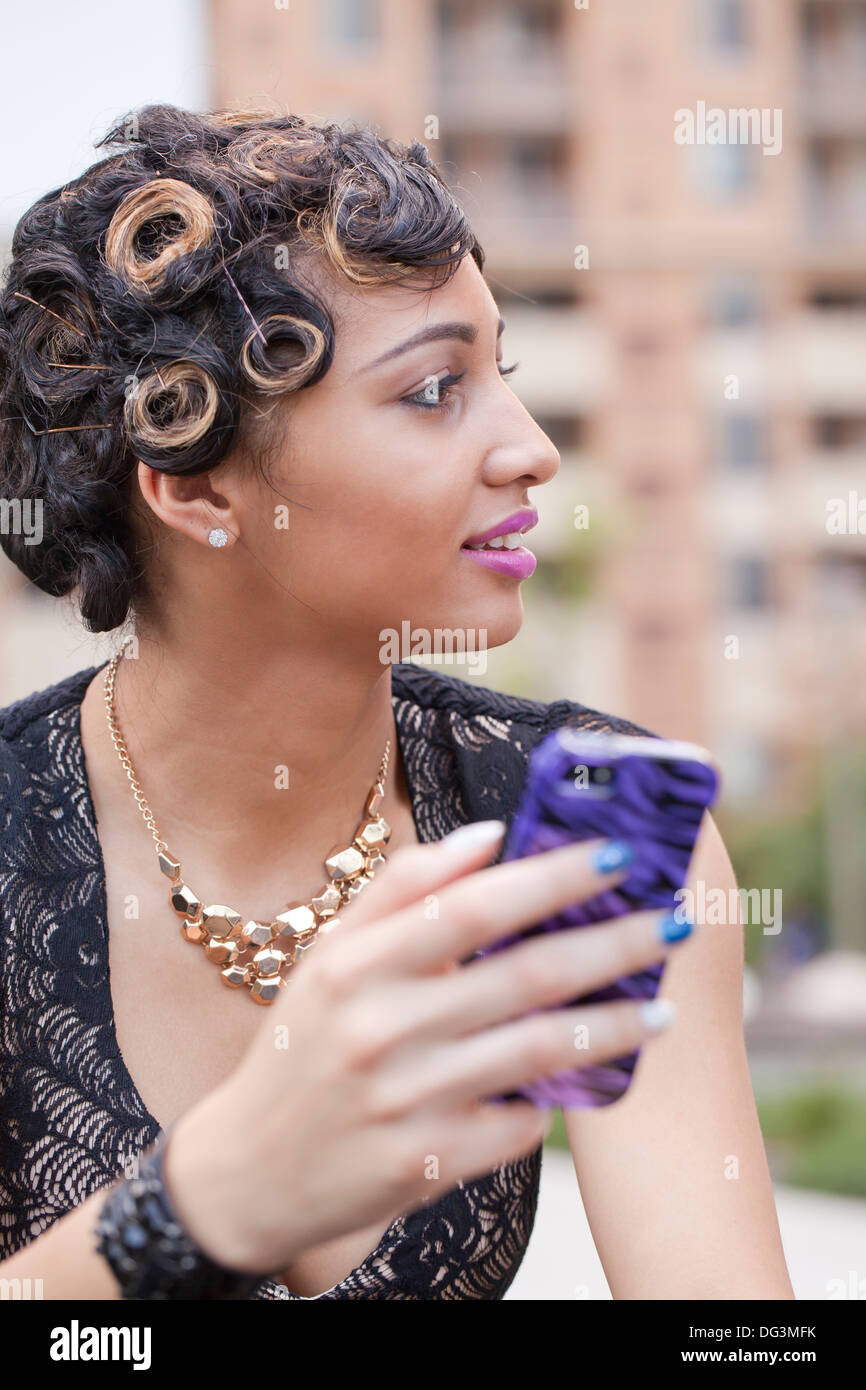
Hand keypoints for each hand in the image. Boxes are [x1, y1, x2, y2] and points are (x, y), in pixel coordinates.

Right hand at [164, 823, 691, 1273]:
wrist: (251, 1170)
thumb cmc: (304, 1046)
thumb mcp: (331, 956)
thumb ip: (404, 889)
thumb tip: (491, 836)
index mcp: (355, 965)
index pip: (474, 907)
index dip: (553, 878)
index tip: (619, 856)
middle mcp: (379, 1030)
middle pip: (524, 976)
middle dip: (611, 943)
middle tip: (670, 923)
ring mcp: (405, 1103)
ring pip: (538, 1053)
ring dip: (612, 1025)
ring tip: (662, 1007)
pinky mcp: (427, 1167)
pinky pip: (518, 1126)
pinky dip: (553, 1102)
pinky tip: (585, 1084)